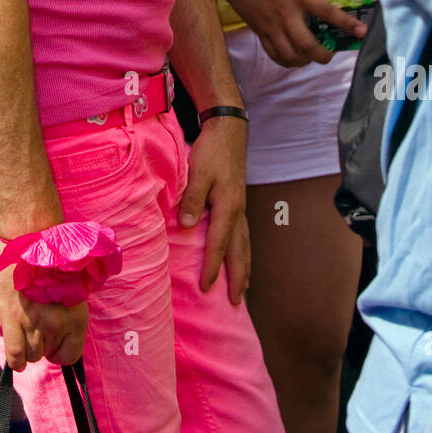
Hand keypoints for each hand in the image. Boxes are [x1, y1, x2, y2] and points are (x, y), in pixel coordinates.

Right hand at [0, 260, 87, 371]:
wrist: (30, 240)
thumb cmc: (52, 264)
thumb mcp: (72, 291)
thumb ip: (68, 318)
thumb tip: (62, 338)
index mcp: (76, 319)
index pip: (70, 357)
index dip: (60, 351)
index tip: (55, 340)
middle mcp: (57, 324)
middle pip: (46, 354)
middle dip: (42, 343)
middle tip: (38, 323)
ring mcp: (34, 323)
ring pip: (30, 356)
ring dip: (27, 346)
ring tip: (27, 326)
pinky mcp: (12, 318)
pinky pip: (15, 353)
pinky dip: (15, 359)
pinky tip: (16, 357)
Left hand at [179, 116, 249, 302]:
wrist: (229, 130)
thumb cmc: (212, 151)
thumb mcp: (198, 173)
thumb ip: (192, 199)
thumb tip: (186, 225)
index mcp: (227, 206)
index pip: (218, 243)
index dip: (212, 266)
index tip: (206, 287)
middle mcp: (238, 211)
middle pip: (240, 251)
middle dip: (239, 277)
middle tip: (237, 302)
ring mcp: (241, 207)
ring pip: (245, 244)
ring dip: (245, 268)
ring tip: (243, 288)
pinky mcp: (239, 202)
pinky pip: (243, 235)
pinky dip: (242, 252)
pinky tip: (239, 256)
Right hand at [222, 0, 366, 68]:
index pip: (327, 13)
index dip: (347, 24)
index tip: (361, 32)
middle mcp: (286, 15)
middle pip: (307, 45)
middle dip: (322, 55)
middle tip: (330, 54)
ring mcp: (271, 26)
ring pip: (290, 55)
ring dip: (304, 61)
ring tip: (310, 57)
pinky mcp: (259, 31)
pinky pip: (274, 54)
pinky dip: (286, 60)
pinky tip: (293, 57)